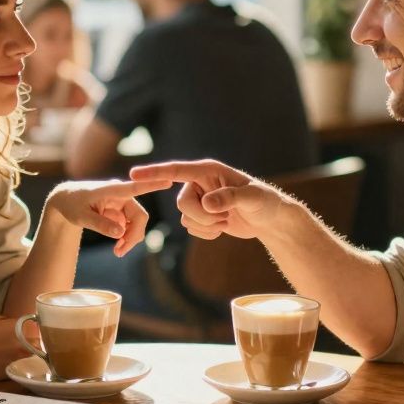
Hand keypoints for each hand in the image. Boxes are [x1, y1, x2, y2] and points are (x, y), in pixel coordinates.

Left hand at [46, 178, 171, 256]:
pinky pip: (131, 226)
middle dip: (133, 235)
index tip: (168, 180)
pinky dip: (126, 237)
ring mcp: (123, 203)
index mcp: (112, 190)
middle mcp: (121, 195)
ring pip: (137, 223)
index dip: (152, 185)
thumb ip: (100, 224)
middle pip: (139, 216)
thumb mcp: (81, 217)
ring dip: (130, 239)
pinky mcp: (122, 211)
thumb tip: (121, 233)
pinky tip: (117, 244)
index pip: (135, 187)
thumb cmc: (72, 205)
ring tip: (117, 251)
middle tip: (120, 252)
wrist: (66, 201)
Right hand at [129, 159, 286, 240]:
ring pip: (185, 218)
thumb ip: (230, 198)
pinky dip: (206, 233)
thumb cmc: (265, 202)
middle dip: (201, 217)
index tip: (133, 174)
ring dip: (206, 226)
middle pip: (181, 203)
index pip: (176, 170)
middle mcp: (200, 182)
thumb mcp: (252, 198)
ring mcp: (199, 199)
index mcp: (209, 170)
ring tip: (227, 220)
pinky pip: (190, 228)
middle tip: (224, 218)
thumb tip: (208, 204)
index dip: (154, 172)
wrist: (269, 220)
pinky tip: (222, 228)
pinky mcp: (201, 215)